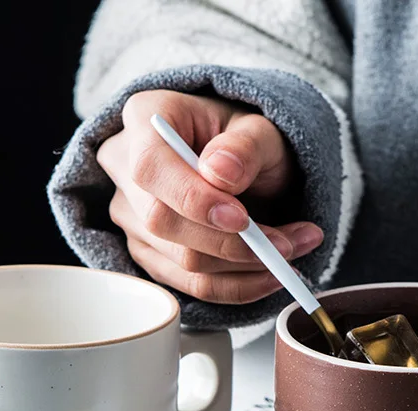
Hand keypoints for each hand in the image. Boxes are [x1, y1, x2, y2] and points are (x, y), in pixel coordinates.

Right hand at [96, 90, 323, 303]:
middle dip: (234, 244)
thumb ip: (245, 147)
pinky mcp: (149, 253)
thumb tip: (221, 173)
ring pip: (183, 262)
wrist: (246, 165)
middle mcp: (125, 166)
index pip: (151, 168)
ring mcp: (132, 216)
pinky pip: (192, 285)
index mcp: (146, 118)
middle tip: (288, 245)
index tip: (241, 219)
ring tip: (292, 251)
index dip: (193, 199)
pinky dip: (239, 285)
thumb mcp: (261, 130)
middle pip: (164, 223)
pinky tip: (272, 273)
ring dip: (247, 267)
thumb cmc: (248, 141)